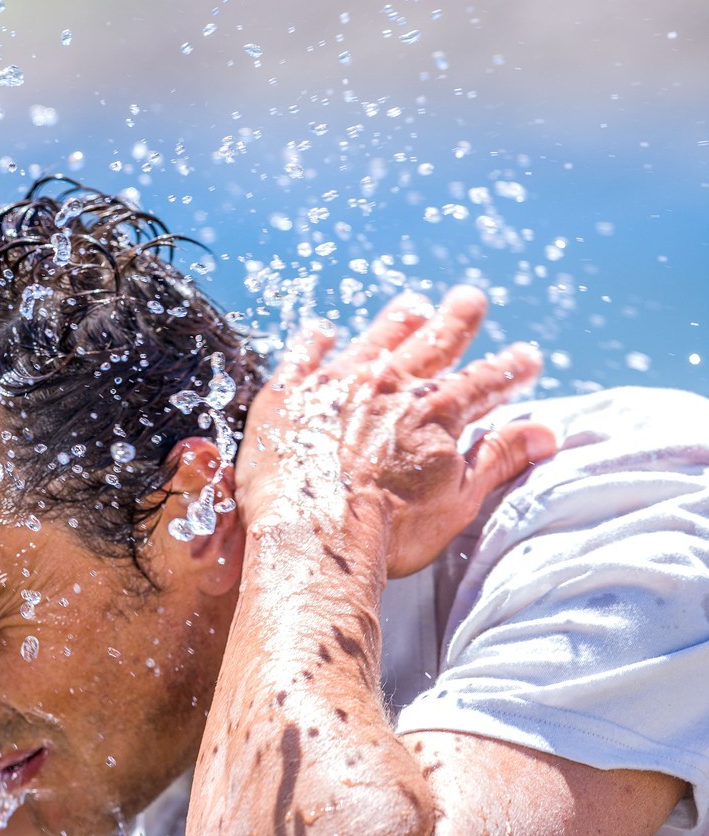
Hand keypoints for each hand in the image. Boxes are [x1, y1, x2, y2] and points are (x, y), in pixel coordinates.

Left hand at [236, 286, 556, 576]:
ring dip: (396, 322)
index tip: (527, 358)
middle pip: (433, 342)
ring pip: (374, 339)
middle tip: (471, 299)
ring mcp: (336, 386)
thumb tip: (547, 433)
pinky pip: (303, 356)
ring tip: (411, 305)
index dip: (509, 371)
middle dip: (456, 320)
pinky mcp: (288, 398)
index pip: (484, 382)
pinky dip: (315, 342)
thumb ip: (499, 458)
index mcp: (435, 412)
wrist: (312, 537)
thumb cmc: (388, 531)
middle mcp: (389, 386)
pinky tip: (322, 331)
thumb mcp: (458, 500)